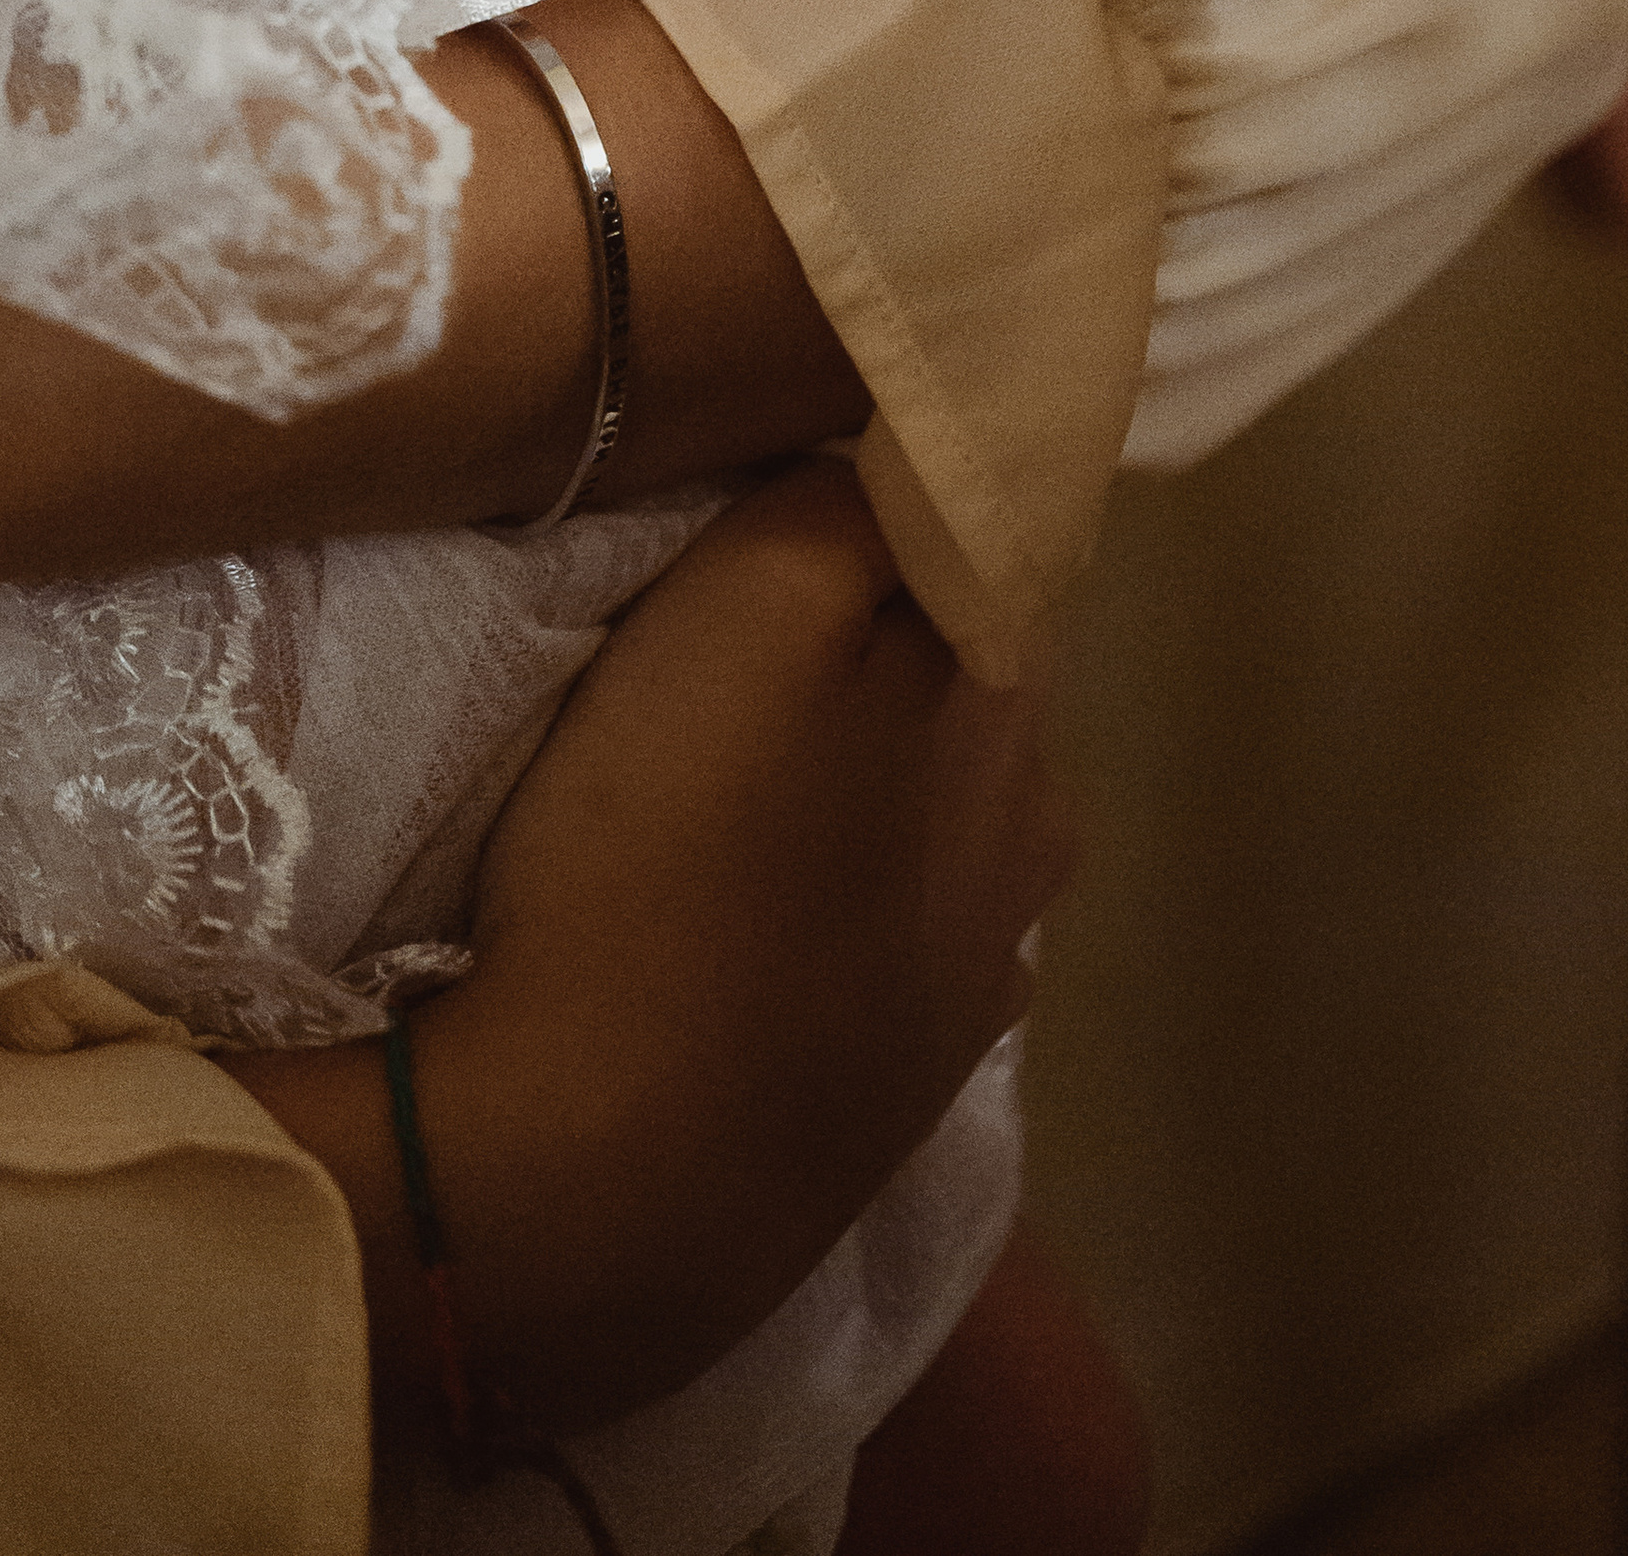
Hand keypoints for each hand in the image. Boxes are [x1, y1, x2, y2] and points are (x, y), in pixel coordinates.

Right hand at [229, 464, 1068, 1434]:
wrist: (595, 1178)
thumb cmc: (671, 854)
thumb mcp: (760, 596)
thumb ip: (858, 495)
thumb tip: (899, 450)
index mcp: (1015, 705)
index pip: (978, 540)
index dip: (875, 498)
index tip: (762, 489)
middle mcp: (1032, 839)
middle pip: (949, 675)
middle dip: (859, 641)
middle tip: (704, 628)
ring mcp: (973, 985)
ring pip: (915, 812)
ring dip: (836, 781)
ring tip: (698, 780)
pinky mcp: (888, 1091)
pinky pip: (866, 938)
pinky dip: (813, 910)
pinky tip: (733, 917)